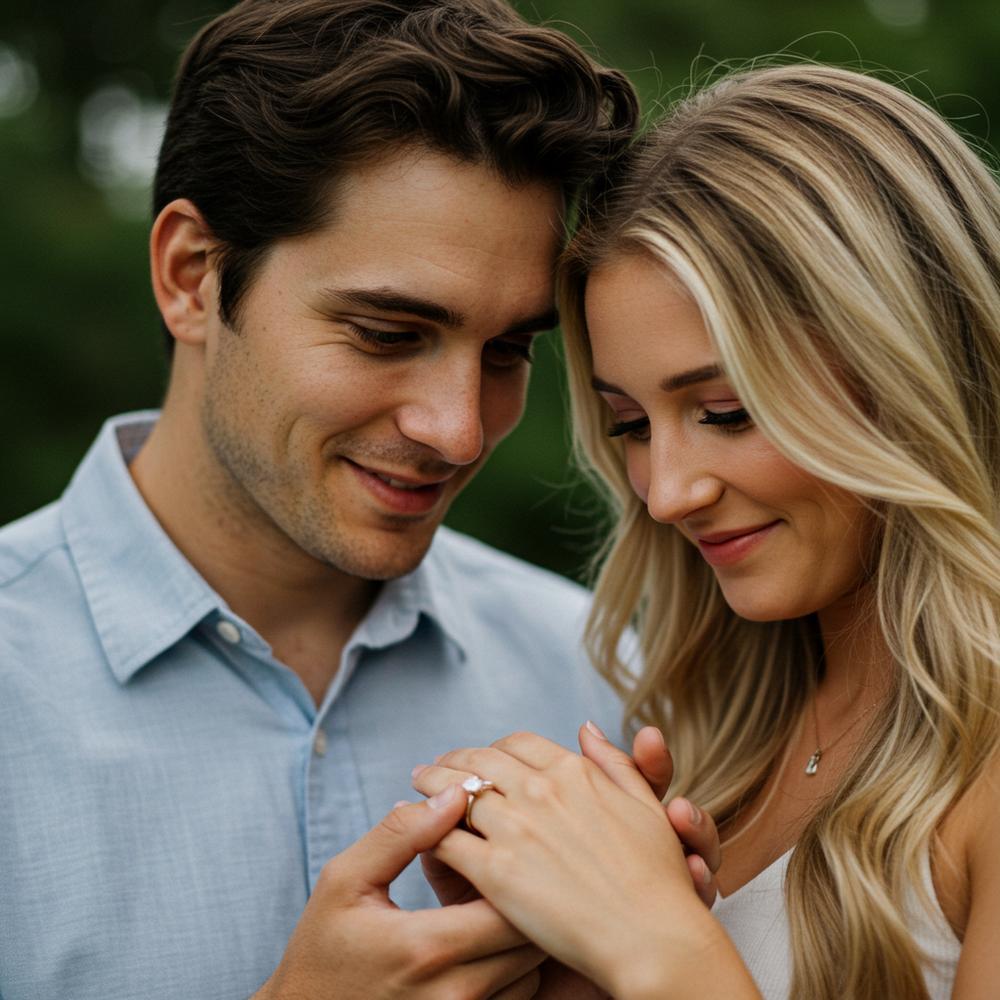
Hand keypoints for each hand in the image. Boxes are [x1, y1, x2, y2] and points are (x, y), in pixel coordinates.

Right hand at [252, 785, 543, 999]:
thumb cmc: (322, 948)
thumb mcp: (346, 880)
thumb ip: (401, 834)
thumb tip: (455, 793)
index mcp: (427, 946)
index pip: (508, 902)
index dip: (513, 867)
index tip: (496, 844)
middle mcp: (455, 992)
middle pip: (530, 937)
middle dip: (524, 894)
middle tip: (504, 865)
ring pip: (531, 969)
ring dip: (521, 933)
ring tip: (492, 903)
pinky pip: (519, 996)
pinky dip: (513, 966)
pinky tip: (484, 941)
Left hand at [421, 724, 719, 910]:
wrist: (652, 937)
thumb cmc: (657, 878)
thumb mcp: (644, 805)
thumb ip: (614, 762)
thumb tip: (587, 727)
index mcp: (574, 772)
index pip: (518, 744)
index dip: (493, 749)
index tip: (480, 757)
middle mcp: (541, 790)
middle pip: (480, 762)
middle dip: (452, 761)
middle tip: (432, 766)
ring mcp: (517, 829)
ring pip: (456, 795)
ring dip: (430, 787)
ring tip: (415, 788)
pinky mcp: (497, 871)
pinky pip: (449, 841)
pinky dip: (428, 832)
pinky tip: (420, 835)